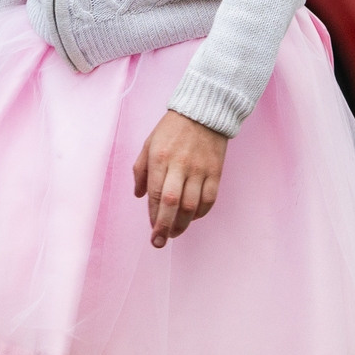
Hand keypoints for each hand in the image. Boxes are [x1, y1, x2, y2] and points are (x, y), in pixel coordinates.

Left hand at [132, 110, 227, 248]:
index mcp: (160, 158)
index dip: (154, 217)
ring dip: (182, 224)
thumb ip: (141, 170)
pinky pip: (209, 199)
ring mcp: (199, 169)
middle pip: (172, 204)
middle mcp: (180, 165)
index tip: (152, 231)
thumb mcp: (149, 144)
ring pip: (191, 205)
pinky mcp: (215, 171)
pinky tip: (192, 217)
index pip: (156, 194)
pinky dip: (201, 213)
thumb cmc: (172, 129)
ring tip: (175, 232)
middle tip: (160, 243)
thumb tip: (139, 196)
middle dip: (165, 228)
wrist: (204, 111)